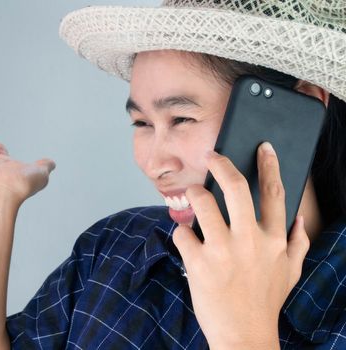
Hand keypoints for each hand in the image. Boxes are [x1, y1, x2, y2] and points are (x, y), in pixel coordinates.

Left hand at [172, 142, 309, 348]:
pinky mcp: (198, 262)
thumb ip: (298, 244)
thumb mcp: (291, 273)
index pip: (274, 193)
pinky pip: (182, 233)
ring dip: (193, 194)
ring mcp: (222, 250)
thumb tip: (300, 218)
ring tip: (191, 195)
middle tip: (211, 155)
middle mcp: (249, 240)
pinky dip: (180, 231)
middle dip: (221, 164)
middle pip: (235, 188)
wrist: (244, 336)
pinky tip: (185, 238)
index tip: (262, 148)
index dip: (269, 165)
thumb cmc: (266, 302)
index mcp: (273, 239)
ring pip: (202, 203)